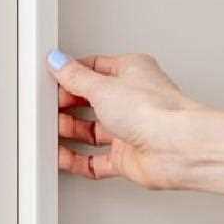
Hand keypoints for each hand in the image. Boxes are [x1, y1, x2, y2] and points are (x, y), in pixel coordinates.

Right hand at [47, 50, 197, 186]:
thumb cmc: (154, 111)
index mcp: (132, 72)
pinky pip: (95, 160)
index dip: (71, 74)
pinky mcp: (127, 157)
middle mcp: (132, 100)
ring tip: (49, 130)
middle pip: (91, 100)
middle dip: (67, 104)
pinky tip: (62, 157)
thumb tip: (59, 63)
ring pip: (91, 130)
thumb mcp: (103, 86)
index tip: (50, 79)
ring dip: (70, 131)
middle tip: (46, 107)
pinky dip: (77, 160)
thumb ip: (76, 77)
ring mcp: (130, 130)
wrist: (177, 148)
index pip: (94, 68)